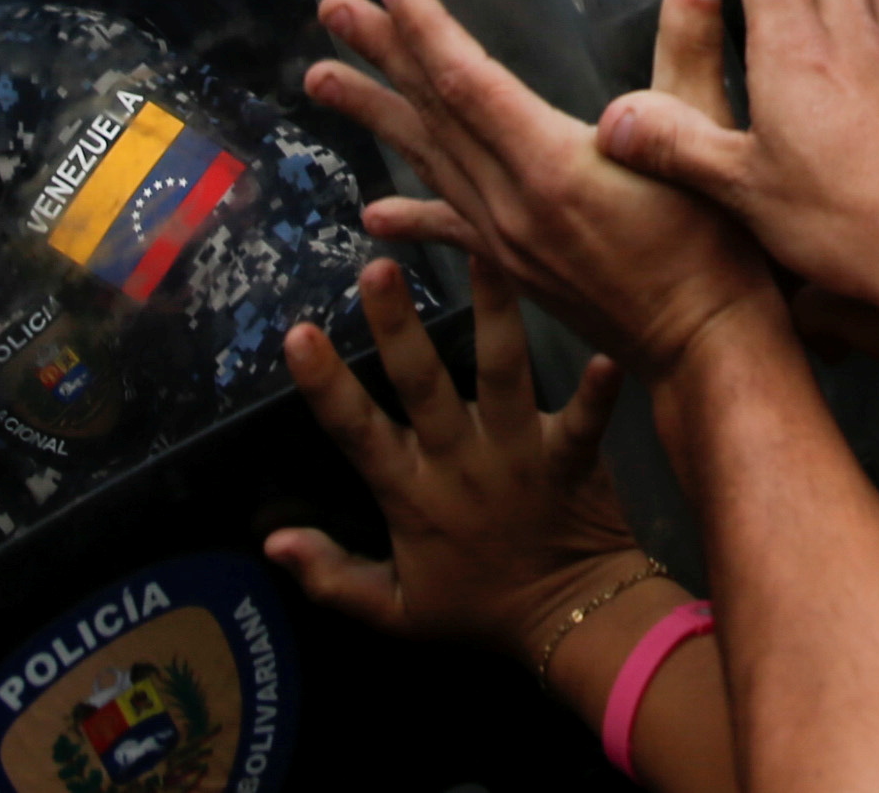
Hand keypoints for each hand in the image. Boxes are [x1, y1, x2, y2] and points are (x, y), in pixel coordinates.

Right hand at [266, 257, 640, 651]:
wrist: (569, 624)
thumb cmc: (478, 607)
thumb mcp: (394, 610)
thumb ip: (331, 576)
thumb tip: (271, 540)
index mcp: (413, 495)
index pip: (357, 433)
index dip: (326, 386)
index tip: (298, 332)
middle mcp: (461, 464)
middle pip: (423, 386)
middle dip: (399, 328)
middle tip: (378, 269)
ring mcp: (519, 456)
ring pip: (502, 375)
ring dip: (494, 316)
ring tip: (487, 255)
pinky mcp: (572, 457)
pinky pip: (585, 420)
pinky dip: (596, 391)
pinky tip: (606, 353)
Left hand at [306, 0, 777, 375]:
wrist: (705, 350)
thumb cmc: (718, 247)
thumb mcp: (711, 136)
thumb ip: (692, 47)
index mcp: (553, 165)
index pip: (469, 83)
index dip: (428, 29)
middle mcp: (512, 204)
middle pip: (434, 116)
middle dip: (381, 56)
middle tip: (333, 9)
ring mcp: (506, 240)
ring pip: (429, 163)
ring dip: (376, 116)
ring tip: (320, 80)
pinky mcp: (515, 268)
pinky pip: (449, 228)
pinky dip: (410, 214)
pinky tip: (371, 213)